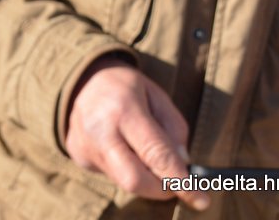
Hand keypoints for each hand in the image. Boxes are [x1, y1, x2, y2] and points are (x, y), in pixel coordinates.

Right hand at [65, 56, 209, 210]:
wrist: (81, 79)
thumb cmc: (126, 87)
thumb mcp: (158, 96)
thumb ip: (175, 130)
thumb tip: (182, 164)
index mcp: (124, 109)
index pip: (157, 155)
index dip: (181, 182)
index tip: (201, 199)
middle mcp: (100, 130)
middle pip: (135, 180)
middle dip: (161, 189)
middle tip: (176, 184)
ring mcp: (84, 144)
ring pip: (123, 181)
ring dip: (144, 176)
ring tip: (142, 151)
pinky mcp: (77, 154)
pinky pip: (110, 174)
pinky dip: (125, 168)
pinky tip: (121, 146)